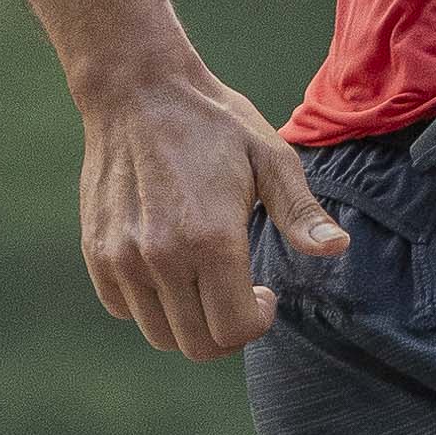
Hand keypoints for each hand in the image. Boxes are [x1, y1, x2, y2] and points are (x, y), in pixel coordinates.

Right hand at [78, 71, 346, 360]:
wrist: (137, 90)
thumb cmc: (212, 122)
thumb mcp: (271, 157)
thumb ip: (302, 213)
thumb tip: (338, 249)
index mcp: (211, 239)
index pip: (234, 329)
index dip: (257, 322)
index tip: (264, 295)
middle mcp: (162, 257)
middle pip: (198, 345)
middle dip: (228, 333)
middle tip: (238, 297)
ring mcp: (123, 258)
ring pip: (160, 334)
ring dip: (189, 322)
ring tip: (204, 283)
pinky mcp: (97, 252)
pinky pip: (123, 308)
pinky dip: (149, 304)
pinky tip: (169, 270)